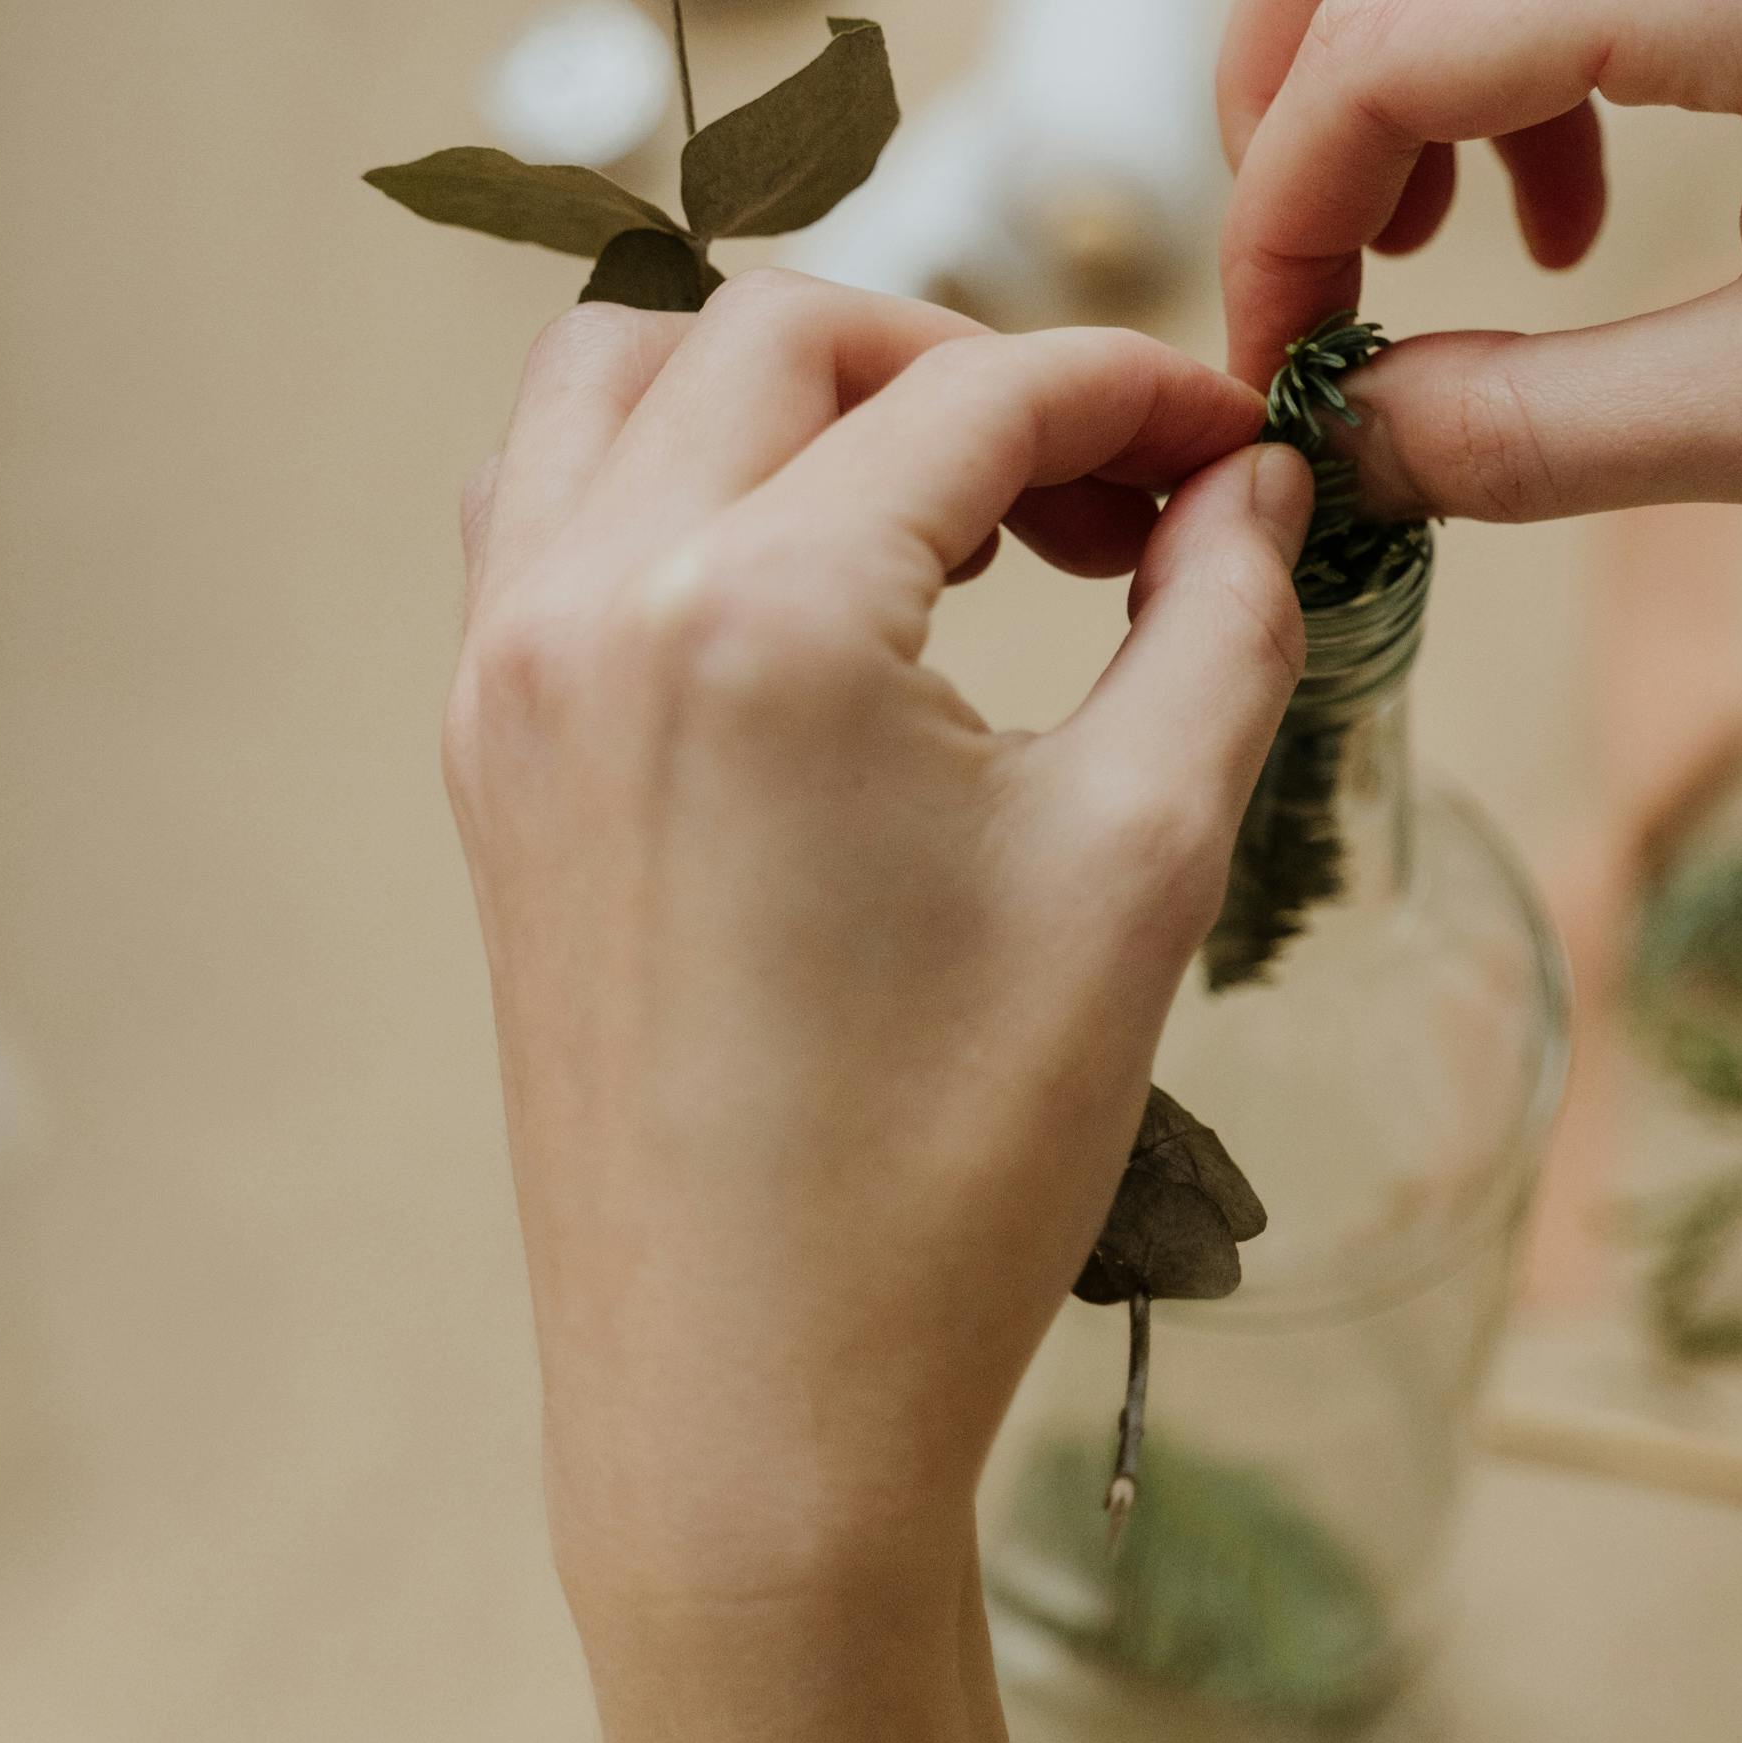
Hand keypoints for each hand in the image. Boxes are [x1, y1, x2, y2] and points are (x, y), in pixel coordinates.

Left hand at [446, 267, 1308, 1601]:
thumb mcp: (1139, 863)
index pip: (972, 396)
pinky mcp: (487, 758)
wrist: (749, 1410)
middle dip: (972, 369)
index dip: (1138, 392)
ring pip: (623, 378)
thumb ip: (1217, 620)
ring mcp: (507, 679)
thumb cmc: (952, 1165)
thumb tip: (1255, 485)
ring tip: (951, 507)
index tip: (1242, 448)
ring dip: (796, 384)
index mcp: (751, 619)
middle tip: (1115, 495)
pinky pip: (546, 505)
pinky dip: (677, 470)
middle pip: (785, 333)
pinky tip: (814, 582)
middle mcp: (587, 606)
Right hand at [1219, 0, 1741, 520]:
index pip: (1383, 42)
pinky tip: (1605, 181)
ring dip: (1420, 16)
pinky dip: (1541, 2)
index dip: (1279, 209)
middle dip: (1295, 52)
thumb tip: (1350, 445)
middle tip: (1320, 243)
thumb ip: (1540, 428)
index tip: (1283, 357)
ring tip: (1476, 228)